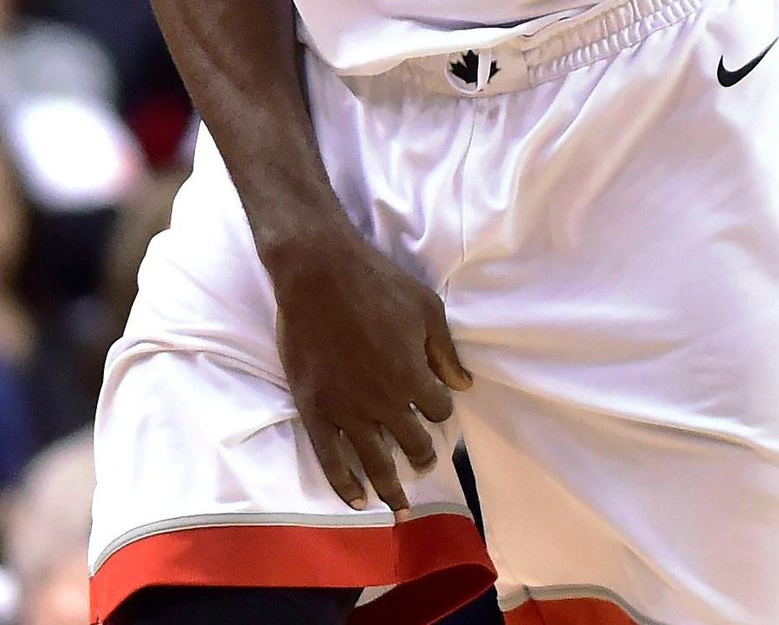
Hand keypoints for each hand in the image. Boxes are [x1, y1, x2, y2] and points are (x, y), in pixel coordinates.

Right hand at [268, 228, 471, 511]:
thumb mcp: (427, 308)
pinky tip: (357, 501)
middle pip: (413, 445)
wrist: (318, 273)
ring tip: (399, 505)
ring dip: (391, 488)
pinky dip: (345, 486)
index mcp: (413, 376)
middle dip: (423, 458)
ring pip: (375, 463)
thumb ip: (445, 351)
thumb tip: (463, 385)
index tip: (436, 411)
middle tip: (423, 464)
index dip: (441, 413)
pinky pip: (330, 461)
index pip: (440, 412)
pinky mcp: (314, 410)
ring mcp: (347, 410)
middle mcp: (384, 401)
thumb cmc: (377, 282)